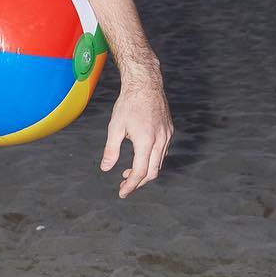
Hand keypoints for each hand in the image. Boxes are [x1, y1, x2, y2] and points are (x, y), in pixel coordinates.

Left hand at [100, 77, 172, 197]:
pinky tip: (140, 157)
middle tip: (123, 184)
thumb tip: (105, 168)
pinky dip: (151, 160)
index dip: (130, 186)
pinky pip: (162, 152)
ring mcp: (167, 135)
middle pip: (152, 172)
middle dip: (138, 182)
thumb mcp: (115, 127)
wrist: (146, 84)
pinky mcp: (169, 130)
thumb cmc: (128, 104)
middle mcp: (160, 140)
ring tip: (128, 173)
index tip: (121, 193)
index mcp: (146, 141)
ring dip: (145, 172)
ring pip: (159, 163)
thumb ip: (111, 150)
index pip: (140, 172)